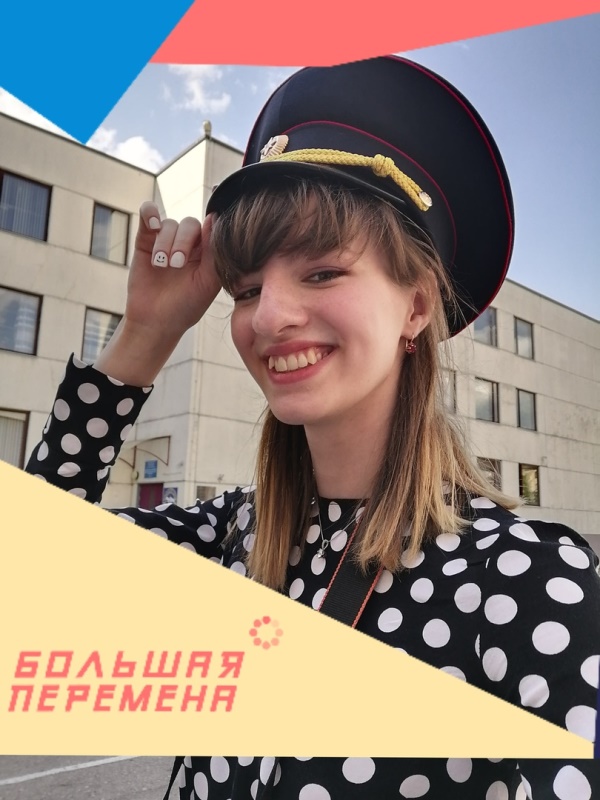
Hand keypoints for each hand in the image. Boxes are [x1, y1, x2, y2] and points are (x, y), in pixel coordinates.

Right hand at [94, 202, 221, 385]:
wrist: (155, 322)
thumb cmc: (185, 307)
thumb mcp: (207, 283)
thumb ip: (214, 252)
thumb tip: (214, 218)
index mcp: (207, 253)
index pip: (211, 230)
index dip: (206, 233)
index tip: (199, 251)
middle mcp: (188, 244)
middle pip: (189, 225)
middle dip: (182, 242)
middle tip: (176, 265)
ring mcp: (166, 241)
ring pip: (169, 224)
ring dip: (165, 243)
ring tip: (161, 265)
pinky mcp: (145, 241)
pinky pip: (148, 216)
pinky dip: (150, 213)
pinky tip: (153, 224)